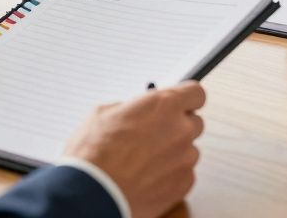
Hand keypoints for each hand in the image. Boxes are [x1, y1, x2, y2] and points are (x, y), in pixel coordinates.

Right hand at [64, 82, 205, 217]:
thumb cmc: (93, 155)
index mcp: (163, 105)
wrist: (91, 194)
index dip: (187, 98)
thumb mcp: (104, 114)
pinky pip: (185, 173)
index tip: (181, 103)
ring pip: (189, 150)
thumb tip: (137, 112)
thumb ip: (132, 108)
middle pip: (194, 122)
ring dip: (174, 152)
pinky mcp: (183, 183)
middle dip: (178, 126)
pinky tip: (148, 177)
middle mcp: (180, 129)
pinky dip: (171, 174)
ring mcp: (184, 158)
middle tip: (156, 135)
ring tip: (145, 162)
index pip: (195, 93)